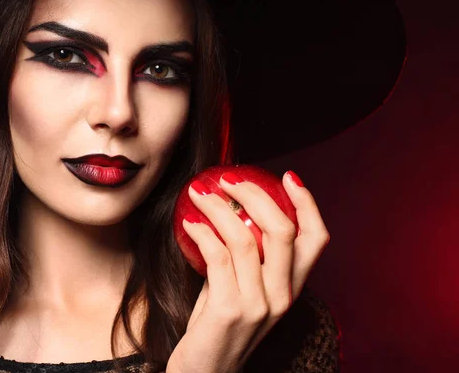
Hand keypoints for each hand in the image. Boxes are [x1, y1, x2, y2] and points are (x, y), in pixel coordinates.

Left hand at [165, 171, 329, 372]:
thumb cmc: (217, 328)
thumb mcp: (240, 290)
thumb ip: (243, 260)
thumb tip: (228, 213)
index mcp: (291, 288)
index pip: (315, 239)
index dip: (308, 203)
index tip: (288, 177)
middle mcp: (282, 296)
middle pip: (283, 230)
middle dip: (255, 194)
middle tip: (228, 179)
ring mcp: (258, 305)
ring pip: (244, 238)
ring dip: (218, 208)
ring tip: (199, 193)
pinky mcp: (229, 311)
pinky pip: (217, 256)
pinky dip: (202, 231)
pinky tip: (190, 223)